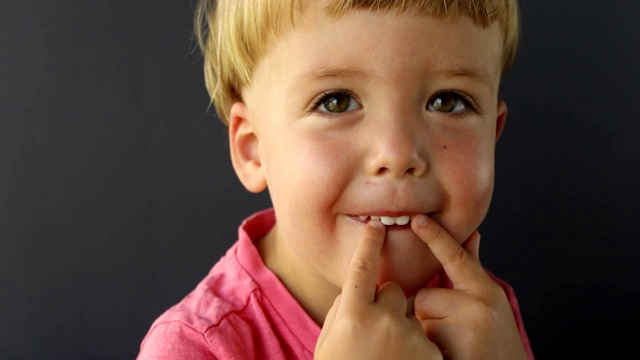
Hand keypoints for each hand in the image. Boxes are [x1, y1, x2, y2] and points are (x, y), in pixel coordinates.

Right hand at [315, 219, 441, 359]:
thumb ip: (341, 310)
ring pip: (408, 316)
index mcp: (352, 313)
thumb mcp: (329, 340)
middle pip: (392, 290)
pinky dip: (415, 350)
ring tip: (387, 354)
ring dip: (400, 329)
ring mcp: (408, 336)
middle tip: (374, 330)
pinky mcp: (429, 353)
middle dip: (386, 303)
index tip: (376, 227)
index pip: (362, 268)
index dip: (369, 244)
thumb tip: (352, 292)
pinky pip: (423, 339)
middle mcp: (382, 319)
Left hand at [411, 215, 528, 359]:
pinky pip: (421, 342)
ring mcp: (467, 332)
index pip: (456, 258)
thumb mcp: (490, 300)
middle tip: (454, 330)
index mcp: (486, 291)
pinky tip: (450, 355)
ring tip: (453, 345)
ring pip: (421, 321)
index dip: (436, 237)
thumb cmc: (496, 338)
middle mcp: (479, 307)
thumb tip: (472, 233)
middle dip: (431, 313)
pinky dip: (429, 350)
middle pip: (426, 297)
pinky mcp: (455, 353)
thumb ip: (474, 268)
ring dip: (429, 333)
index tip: (417, 219)